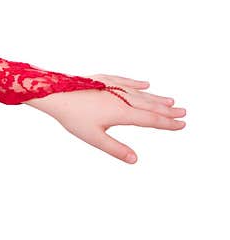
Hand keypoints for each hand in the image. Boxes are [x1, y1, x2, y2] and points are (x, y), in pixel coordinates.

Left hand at [25, 74, 186, 162]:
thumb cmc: (72, 117)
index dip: (167, 124)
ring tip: (170, 100)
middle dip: (167, 110)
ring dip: (156, 97)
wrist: (55, 93)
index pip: (150, 120)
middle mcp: (122, 98)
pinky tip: (145, 84)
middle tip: (183, 112)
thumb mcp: (94, 137)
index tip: (182, 125)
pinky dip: (136, 83)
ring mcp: (113, 87)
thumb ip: (115, 149)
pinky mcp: (104, 79)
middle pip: (149, 105)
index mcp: (122, 113)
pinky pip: (125, 81)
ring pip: (140, 93)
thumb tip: (135, 160)